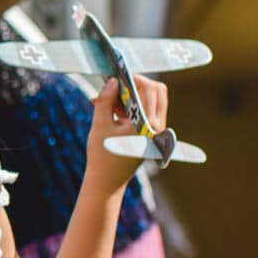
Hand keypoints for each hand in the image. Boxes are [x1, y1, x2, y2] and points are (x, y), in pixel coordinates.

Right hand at [84, 76, 169, 195]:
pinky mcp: (152, 134)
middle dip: (138, 84)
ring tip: (111, 101)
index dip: (134, 78)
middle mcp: (157, 127)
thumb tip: (113, 81)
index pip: (149, 90)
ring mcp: (157, 131)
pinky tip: (115, 111)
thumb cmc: (102, 155)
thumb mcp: (99, 124)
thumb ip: (105, 100)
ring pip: (154, 101)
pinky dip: (134, 106)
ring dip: (135, 95)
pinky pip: (148, 111)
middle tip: (117, 85)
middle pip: (158, 92)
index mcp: (146, 125)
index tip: (116, 76)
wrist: (107, 181)